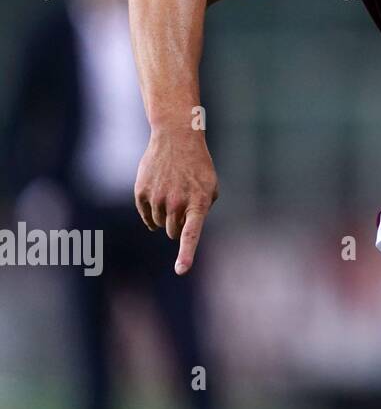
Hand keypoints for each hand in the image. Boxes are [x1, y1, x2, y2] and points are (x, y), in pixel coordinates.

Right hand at [134, 128, 218, 274]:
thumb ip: (203, 209)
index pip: (191, 234)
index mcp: (198, 202)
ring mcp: (157, 198)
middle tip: (183, 204)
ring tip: (173, 192)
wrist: (176, 138)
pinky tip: (158, 195)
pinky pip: (146, 216)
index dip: (186, 254)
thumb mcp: (210, 186)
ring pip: (158, 225)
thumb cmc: (198, 165)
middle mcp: (176, 203)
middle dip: (177, 225)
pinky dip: (151, 213)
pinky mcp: (141, 193)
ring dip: (165, 216)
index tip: (181, 271)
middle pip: (173, 232)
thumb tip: (186, 228)